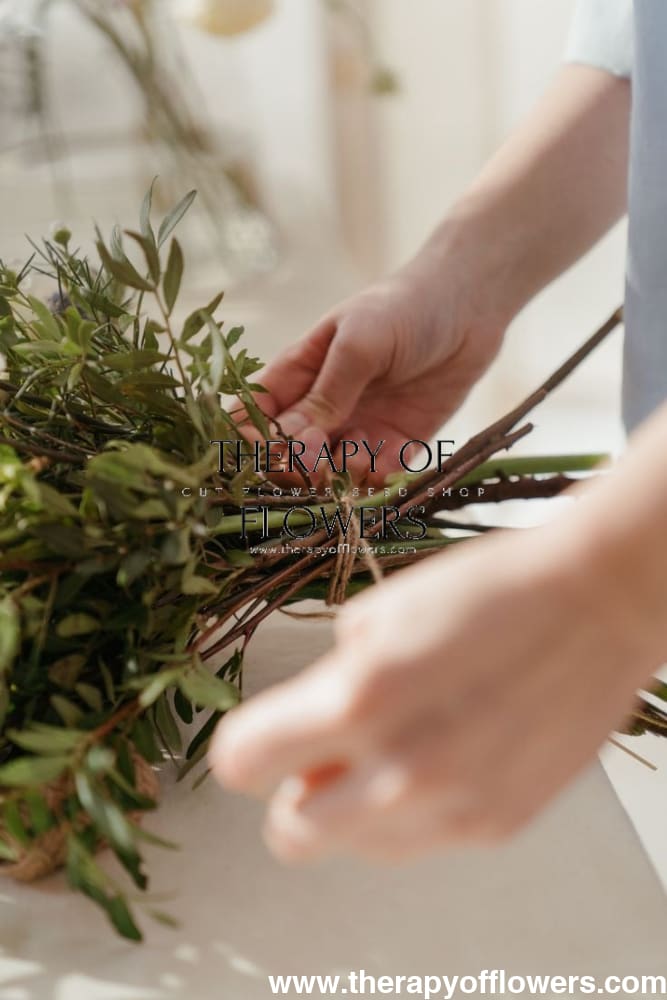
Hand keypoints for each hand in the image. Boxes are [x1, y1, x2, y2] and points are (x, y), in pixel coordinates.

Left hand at [210, 515, 662, 862]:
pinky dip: (410, 811)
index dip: (246, 747)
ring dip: (351, 808)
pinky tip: (442, 755)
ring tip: (394, 746)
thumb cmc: (489, 590)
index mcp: (361, 698)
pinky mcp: (495, 825)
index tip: (261, 737)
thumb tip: (310, 727)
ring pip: (354, 847)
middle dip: (292, 794)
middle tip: (321, 754)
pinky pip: (418, 842)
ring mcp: (453, 807)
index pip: (244, 763)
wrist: (595, 604)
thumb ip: (329, 684)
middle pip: (291, 834)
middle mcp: (401, 770)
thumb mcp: (382, 615)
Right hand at [253, 228, 506, 480]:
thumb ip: (327, 393)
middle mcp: (320, 410)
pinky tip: (394, 453)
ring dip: (340, 477)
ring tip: (364, 452)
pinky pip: (374, 479)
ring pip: (328, 477)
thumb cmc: (404, 308)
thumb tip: (292, 442)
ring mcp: (356, 429)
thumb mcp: (359, 342)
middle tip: (321, 460)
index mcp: (295, 378)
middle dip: (297, 469)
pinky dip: (379, 478)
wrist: (469, 306)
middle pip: (284, 459)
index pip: (250, 421)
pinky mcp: (394, 446)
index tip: (276, 449)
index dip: (252, 444)